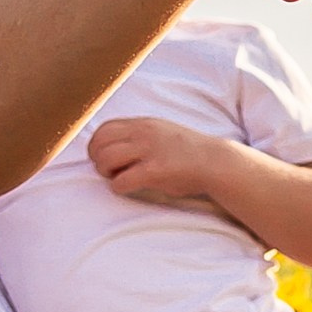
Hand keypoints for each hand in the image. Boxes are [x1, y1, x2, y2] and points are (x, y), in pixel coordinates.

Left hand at [87, 116, 223, 209]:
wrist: (214, 162)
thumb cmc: (186, 152)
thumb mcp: (160, 131)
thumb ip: (138, 133)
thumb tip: (111, 144)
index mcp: (143, 123)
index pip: (104, 128)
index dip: (97, 145)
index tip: (104, 157)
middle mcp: (143, 133)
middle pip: (99, 143)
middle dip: (97, 159)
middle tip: (109, 171)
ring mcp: (149, 151)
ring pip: (106, 160)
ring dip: (106, 173)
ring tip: (118, 178)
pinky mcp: (155, 171)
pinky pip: (121, 181)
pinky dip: (119, 187)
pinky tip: (129, 187)